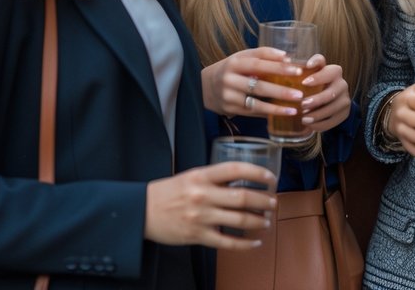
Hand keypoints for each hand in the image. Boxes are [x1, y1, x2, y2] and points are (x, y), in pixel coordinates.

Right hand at [144, 162, 276, 249]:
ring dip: (258, 221)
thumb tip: (244, 180)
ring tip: (266, 221)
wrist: (141, 212)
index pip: (236, 170)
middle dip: (264, 201)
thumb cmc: (168, 192)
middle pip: (243, 197)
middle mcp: (202, 195)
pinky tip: (254, 242)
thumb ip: (214, 178)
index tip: (271, 178)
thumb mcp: (191, 176)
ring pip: (239, 220)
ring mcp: (200, 217)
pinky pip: (227, 242)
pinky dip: (245, 244)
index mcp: (201, 176)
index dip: (258, 173)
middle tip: (273, 203)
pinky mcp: (197, 236)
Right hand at [201, 47, 304, 117]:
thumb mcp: (242, 57)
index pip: (258, 64)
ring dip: (277, 107)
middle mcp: (229, 80)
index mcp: (234, 63)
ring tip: (294, 109)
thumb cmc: (231, 69)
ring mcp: (228, 96)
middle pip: (258, 86)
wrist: (205, 85)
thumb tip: (288, 58)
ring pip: (256, 103)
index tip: (297, 70)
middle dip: (281, 91)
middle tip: (300, 94)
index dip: (278, 67)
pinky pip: (252, 112)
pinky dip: (268, 113)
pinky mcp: (230, 109)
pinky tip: (282, 113)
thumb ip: (263, 55)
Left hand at [299, 57, 351, 132]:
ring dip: (318, 114)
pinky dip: (321, 124)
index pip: (330, 70)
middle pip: (332, 92)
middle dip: (317, 99)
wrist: (329, 100)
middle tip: (302, 105)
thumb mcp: (310, 74)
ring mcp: (345, 99)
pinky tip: (310, 125)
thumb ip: (302, 67)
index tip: (304, 81)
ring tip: (304, 119)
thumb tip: (286, 60)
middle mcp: (342, 84)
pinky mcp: (345, 112)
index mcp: (334, 71)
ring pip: (333, 108)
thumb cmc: (314, 84)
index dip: (318, 76)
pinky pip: (334, 120)